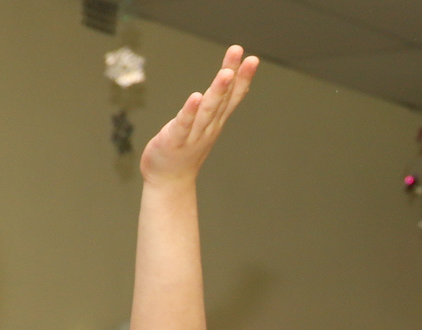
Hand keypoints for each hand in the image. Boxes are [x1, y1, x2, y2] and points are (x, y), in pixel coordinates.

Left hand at [141, 46, 257, 185]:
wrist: (169, 180)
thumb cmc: (184, 150)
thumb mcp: (204, 125)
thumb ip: (215, 105)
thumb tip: (230, 82)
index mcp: (215, 121)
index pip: (232, 96)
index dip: (242, 77)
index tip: (252, 59)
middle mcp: (209, 126)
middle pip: (223, 98)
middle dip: (233, 75)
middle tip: (243, 56)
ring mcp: (194, 134)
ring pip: (208, 110)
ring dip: (218, 91)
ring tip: (226, 73)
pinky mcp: (175, 140)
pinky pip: (184, 124)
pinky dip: (191, 111)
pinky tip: (196, 97)